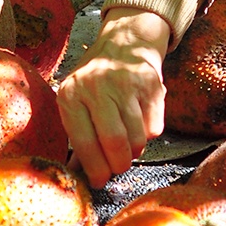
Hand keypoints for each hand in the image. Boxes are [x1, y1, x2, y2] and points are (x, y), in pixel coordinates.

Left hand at [57, 7, 171, 186]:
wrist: (125, 44)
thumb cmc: (95, 83)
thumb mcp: (77, 102)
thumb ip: (78, 138)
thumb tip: (80, 176)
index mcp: (71, 94)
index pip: (83, 142)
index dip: (94, 168)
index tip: (99, 182)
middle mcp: (96, 86)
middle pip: (114, 142)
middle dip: (118, 165)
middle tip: (118, 168)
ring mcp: (125, 83)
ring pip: (137, 138)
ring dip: (134, 151)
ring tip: (127, 145)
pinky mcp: (151, 84)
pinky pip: (154, 128)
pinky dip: (148, 135)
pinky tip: (139, 122)